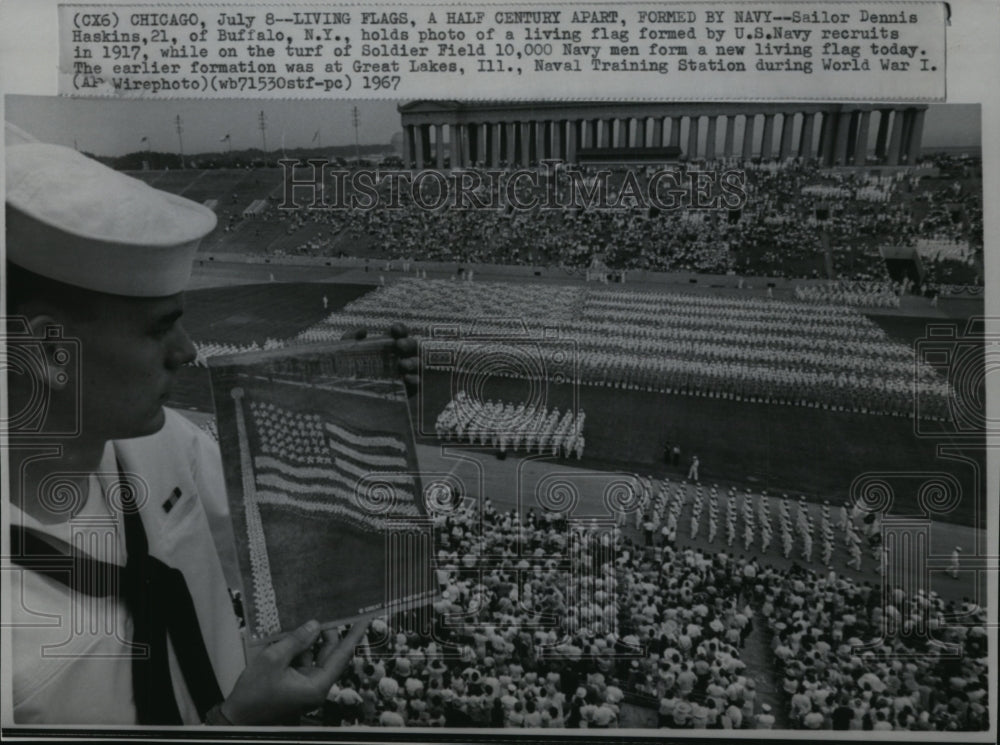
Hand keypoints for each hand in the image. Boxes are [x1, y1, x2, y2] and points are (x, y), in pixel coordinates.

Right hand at [220, 619, 368, 724]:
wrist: (236, 717)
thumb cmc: (252, 696)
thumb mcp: (272, 660)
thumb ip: (296, 641)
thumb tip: (314, 626)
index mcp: (316, 685)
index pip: (342, 655)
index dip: (354, 635)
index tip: (364, 618)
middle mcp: (315, 685)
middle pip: (329, 652)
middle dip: (326, 632)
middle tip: (324, 611)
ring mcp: (306, 684)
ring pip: (315, 654)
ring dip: (309, 639)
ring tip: (301, 621)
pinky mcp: (296, 682)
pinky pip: (303, 660)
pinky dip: (299, 647)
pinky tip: (291, 634)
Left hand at [341, 324, 419, 396]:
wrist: (348, 398)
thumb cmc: (351, 371)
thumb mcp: (346, 354)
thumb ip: (350, 339)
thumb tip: (363, 331)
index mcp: (390, 345)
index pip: (400, 334)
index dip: (400, 329)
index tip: (394, 330)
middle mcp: (401, 356)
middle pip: (412, 346)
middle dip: (409, 343)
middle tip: (399, 345)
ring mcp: (406, 372)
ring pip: (417, 364)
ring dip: (413, 362)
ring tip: (403, 364)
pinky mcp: (408, 389)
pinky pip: (417, 383)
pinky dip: (415, 379)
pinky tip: (407, 378)